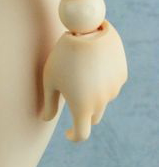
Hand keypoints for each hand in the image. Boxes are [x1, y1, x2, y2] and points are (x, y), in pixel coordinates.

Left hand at [42, 19, 127, 142]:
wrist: (85, 30)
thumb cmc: (61, 57)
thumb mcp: (50, 80)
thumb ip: (49, 103)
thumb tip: (45, 119)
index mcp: (81, 107)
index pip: (82, 134)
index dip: (74, 136)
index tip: (68, 133)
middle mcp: (101, 102)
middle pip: (93, 117)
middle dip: (83, 114)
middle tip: (72, 100)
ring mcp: (113, 89)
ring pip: (103, 100)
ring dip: (93, 95)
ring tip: (80, 73)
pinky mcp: (121, 76)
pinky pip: (111, 85)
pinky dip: (103, 82)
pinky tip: (93, 65)